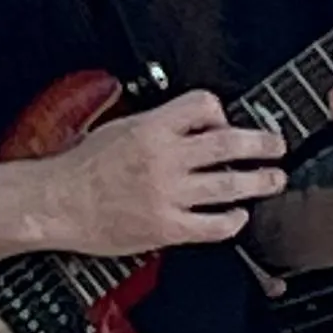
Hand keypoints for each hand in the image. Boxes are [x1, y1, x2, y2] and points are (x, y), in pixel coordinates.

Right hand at [36, 89, 287, 255]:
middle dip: (262, 144)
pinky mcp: (166, 227)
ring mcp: (168, 194)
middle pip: (228, 144)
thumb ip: (156, 126)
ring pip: (229, 185)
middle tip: (276, 146)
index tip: (226, 121)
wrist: (57, 203)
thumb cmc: (80, 169)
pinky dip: (232, 220)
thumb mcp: (118, 128)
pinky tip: (237, 216)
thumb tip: (189, 125)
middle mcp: (165, 159)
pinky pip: (212, 225)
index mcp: (151, 128)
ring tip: (273, 179)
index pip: (203, 106)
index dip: (220, 112)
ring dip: (259, 182)